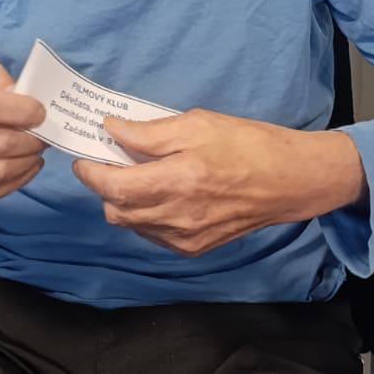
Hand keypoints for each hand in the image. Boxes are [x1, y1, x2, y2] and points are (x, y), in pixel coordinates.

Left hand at [72, 111, 364, 256]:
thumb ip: (149, 132)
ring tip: (139, 175)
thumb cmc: (247, 144)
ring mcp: (186, 238)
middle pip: (116, 211)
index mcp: (179, 181)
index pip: (114, 187)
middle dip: (104, 187)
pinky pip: (152, 234)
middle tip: (112, 161)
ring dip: (124, 202)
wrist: (289, 181)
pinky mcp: (195, 248)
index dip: (90, 172)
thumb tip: (111, 129)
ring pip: (131, 225)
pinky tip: (161, 194)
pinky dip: (146, 215)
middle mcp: (178, 217)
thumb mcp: (198, 124)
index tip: (84, 157)